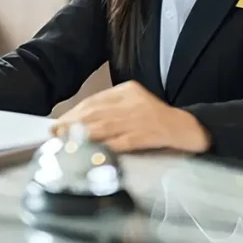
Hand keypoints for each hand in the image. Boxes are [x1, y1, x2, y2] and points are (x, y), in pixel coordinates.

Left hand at [52, 81, 210, 153]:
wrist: (187, 128)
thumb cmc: (157, 120)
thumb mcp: (135, 105)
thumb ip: (111, 110)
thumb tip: (79, 122)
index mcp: (128, 91)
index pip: (94, 101)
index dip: (73, 114)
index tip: (58, 124)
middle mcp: (133, 101)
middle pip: (95, 113)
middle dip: (72, 125)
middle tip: (55, 135)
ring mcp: (140, 118)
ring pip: (104, 127)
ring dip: (82, 136)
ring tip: (66, 143)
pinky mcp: (147, 134)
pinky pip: (122, 141)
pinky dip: (104, 147)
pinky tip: (91, 151)